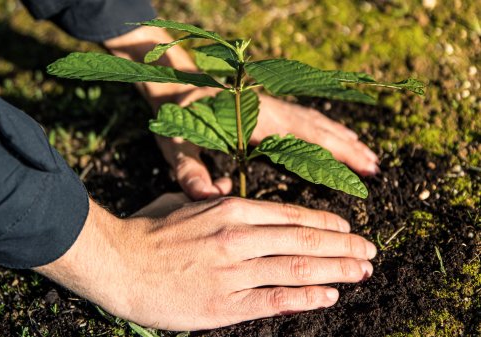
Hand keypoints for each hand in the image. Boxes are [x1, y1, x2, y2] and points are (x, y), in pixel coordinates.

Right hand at [35, 195, 376, 330]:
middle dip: (343, 246)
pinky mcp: (223, 304)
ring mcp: (233, 272)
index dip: (326, 222)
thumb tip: (233, 195)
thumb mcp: (183, 201)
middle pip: (304, 239)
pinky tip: (329, 296)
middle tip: (370, 252)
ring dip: (336, 270)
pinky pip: (275, 300)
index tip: (349, 229)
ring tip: (362, 272)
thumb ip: (214, 201)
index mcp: (230, 210)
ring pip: (297, 267)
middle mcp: (238, 237)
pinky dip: (306, 297)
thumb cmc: (148, 229)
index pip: (292, 215)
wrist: (116, 262)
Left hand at [157, 88, 378, 199]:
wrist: (174, 81)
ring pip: (314, 121)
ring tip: (367, 153)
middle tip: (375, 167)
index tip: (359, 171)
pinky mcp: (269, 105)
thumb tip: (211, 198)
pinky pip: (305, 117)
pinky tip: (338, 134)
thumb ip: (190, 171)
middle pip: (317, 129)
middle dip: (347, 149)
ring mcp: (271, 105)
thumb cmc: (176, 114)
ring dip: (341, 137)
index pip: (302, 141)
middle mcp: (269, 110)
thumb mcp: (177, 143)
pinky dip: (326, 127)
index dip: (332, 156)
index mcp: (253, 121)